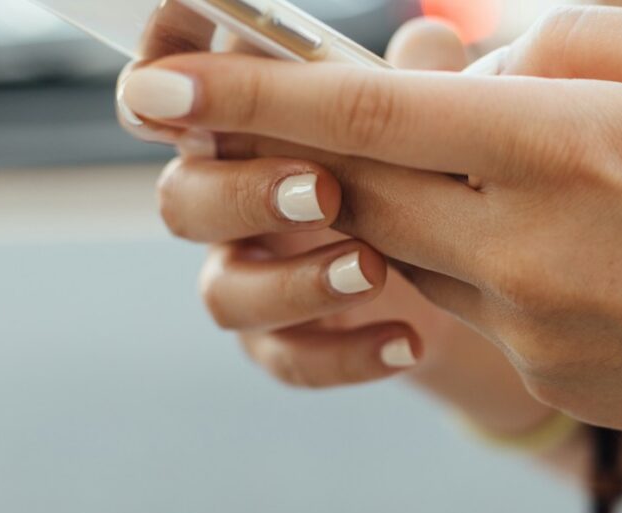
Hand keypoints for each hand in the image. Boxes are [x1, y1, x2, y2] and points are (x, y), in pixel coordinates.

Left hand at [119, 7, 621, 442]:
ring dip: (410, 200)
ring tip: (503, 172)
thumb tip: (453, 59)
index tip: (161, 84)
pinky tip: (564, 245)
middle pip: (357, 187)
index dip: (251, 93)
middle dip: (308, 148)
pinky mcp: (544, 371)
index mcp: (565, 144)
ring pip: (405, 248)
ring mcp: (531, 322)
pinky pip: (466, 303)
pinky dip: (476, 256)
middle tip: (299, 117)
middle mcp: (528, 242)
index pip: (368, 112)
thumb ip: (560, 40)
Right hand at [135, 19, 480, 387]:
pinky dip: (347, 353)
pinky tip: (409, 341)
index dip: (160, 83)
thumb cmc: (420, 166)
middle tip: (324, 190)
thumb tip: (431, 44)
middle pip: (182, 199)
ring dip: (294, 282)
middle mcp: (228, 199)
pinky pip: (287, 359)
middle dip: (244, 194)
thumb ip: (418, 80)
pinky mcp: (282, 342)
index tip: (176, 80)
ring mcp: (249, 275)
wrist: (461, 275)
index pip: (173, 97)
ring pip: (223, 292)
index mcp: (243, 127)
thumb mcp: (427, 119)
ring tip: (375, 270)